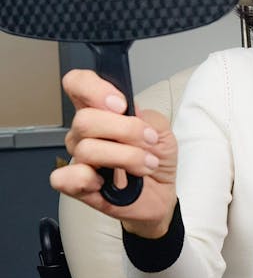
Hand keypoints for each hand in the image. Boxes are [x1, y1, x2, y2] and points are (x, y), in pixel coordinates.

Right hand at [49, 69, 177, 238]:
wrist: (162, 193)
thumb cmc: (157, 159)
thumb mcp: (162, 130)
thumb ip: (146, 116)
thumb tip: (130, 114)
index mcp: (102, 111)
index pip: (78, 84)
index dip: (94, 88)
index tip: (120, 104)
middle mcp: (85, 132)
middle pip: (85, 118)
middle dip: (126, 130)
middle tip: (147, 141)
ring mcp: (79, 158)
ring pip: (87, 148)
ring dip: (127, 157)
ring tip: (144, 165)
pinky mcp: (77, 185)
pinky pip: (65, 177)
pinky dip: (91, 180)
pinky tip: (107, 182)